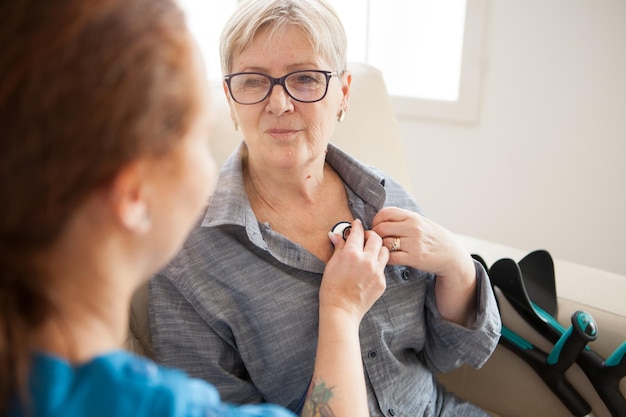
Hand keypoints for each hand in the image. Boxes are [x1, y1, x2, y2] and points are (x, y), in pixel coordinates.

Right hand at [321, 219, 387, 320]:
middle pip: (376, 238)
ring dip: (378, 248)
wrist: (341, 310)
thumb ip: (338, 248)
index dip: (357, 226)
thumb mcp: (331, 265)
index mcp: (352, 254)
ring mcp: (377, 272)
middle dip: (370, 235)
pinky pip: (383, 267)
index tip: (356, 224)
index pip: (358, 232)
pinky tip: (369, 269)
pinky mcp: (382, 282)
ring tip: (370, 252)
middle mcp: (367, 260)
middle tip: (364, 238)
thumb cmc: (332, 288)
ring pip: (384, 251)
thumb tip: (336, 235)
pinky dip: (377, 264)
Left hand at [371, 207, 476, 325]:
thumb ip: (402, 218)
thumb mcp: (420, 221)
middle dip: (375, 234)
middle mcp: (413, 228)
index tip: (377, 226)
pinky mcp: (414, 258)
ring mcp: (413, 243)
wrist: (451, 254)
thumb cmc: (432, 237)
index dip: (376, 220)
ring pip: (384, 243)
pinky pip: (391, 257)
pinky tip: (389, 258)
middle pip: (381, 228)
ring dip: (380, 247)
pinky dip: (386, 258)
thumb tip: (380, 218)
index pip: (385, 213)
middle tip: (376, 240)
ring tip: (383, 249)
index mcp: (412, 217)